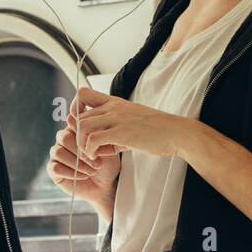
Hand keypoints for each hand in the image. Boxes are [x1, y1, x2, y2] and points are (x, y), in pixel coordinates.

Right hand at [46, 119, 119, 212]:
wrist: (106, 184)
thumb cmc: (107, 164)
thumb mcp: (107, 147)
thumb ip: (96, 133)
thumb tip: (87, 122)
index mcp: (75, 130)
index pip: (71, 121)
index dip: (81, 129)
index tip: (93, 139)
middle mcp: (63, 140)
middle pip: (63, 137)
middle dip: (81, 151)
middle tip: (97, 162)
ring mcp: (57, 154)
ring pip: (59, 152)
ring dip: (78, 163)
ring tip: (92, 171)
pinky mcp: (53, 169)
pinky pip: (55, 168)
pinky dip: (71, 173)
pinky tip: (83, 176)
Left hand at [69, 85, 186, 159]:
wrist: (176, 132)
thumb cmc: (156, 131)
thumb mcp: (130, 123)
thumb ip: (112, 130)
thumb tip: (96, 145)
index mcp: (114, 102)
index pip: (83, 95)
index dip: (75, 110)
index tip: (81, 127)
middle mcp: (113, 107)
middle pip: (79, 116)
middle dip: (78, 136)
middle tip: (87, 149)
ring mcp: (116, 118)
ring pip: (82, 127)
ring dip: (82, 144)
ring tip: (90, 154)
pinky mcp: (120, 132)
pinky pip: (92, 140)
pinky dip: (90, 151)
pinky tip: (98, 157)